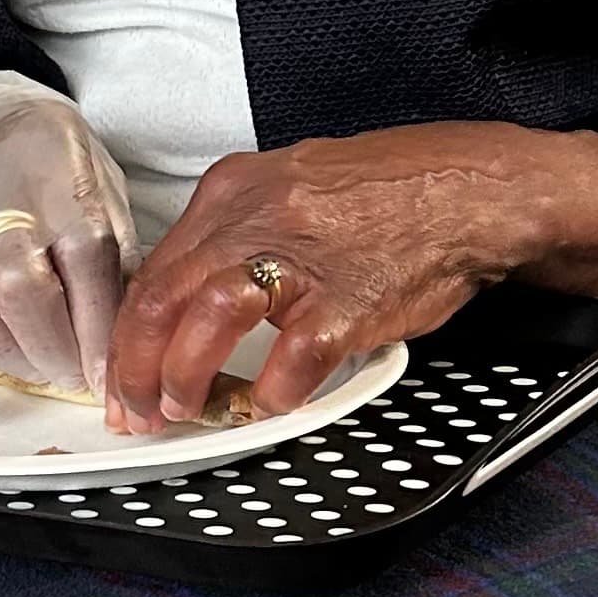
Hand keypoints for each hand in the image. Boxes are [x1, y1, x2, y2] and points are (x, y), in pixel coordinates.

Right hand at [0, 72, 136, 413]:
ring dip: (10, 358)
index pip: (87, 278)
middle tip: (72, 375)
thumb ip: (116, 260)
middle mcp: (3, 215)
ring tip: (36, 368)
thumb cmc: (50, 167)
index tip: (109, 381)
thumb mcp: (103, 194)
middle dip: (56, 355)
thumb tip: (130, 337)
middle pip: (26, 299)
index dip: (98, 340)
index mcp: (63, 197)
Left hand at [106, 121, 597, 430]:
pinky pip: (288, 361)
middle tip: (133, 409)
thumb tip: (189, 292)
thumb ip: (238, 232)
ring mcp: (301, 259)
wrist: (479, 191)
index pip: (154, 267)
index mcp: (235, 189)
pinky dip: (268, 393)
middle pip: (161, 298)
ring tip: (182, 410)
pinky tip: (265, 407)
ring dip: (185, 378)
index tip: (118, 367)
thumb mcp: (296, 186)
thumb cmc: (394, 193)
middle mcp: (256, 217)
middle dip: (134, 366)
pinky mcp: (346, 302)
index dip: (127, 329)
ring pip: (205, 323)